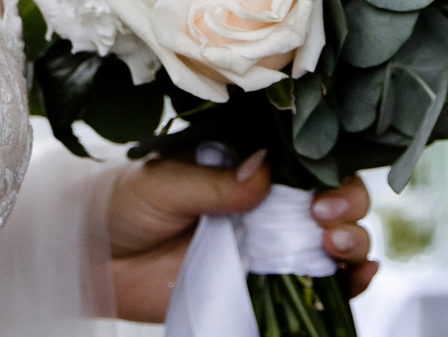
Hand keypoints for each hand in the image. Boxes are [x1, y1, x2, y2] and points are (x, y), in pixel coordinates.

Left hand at [107, 151, 376, 322]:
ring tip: (335, 251)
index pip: (306, 160)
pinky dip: (345, 285)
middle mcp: (266, 202)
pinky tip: (355, 279)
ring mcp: (266, 245)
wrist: (92, 257)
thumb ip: (214, 182)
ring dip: (351, 245)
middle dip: (346, 208)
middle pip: (333, 199)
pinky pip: (313, 286)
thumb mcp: (164, 182)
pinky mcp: (259, 285)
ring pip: (334, 242)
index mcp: (247, 163)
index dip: (328, 172)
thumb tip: (263, 171)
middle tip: (325, 220)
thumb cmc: (123, 202)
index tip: (321, 193)